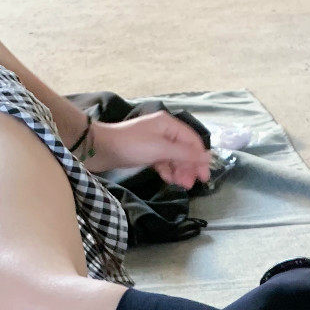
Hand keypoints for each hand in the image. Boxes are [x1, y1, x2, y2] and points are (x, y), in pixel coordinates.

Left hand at [88, 111, 211, 186]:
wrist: (101, 148)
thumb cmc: (132, 145)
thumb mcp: (161, 148)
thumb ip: (185, 153)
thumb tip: (207, 157)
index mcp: (169, 125)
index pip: (193, 141)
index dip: (200, 158)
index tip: (204, 177)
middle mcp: (164, 131)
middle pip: (185, 150)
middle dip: (189, 167)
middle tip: (191, 184)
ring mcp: (155, 142)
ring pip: (174, 158)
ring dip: (179, 171)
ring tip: (181, 185)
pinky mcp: (147, 152)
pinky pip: (163, 162)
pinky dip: (167, 171)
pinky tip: (168, 179)